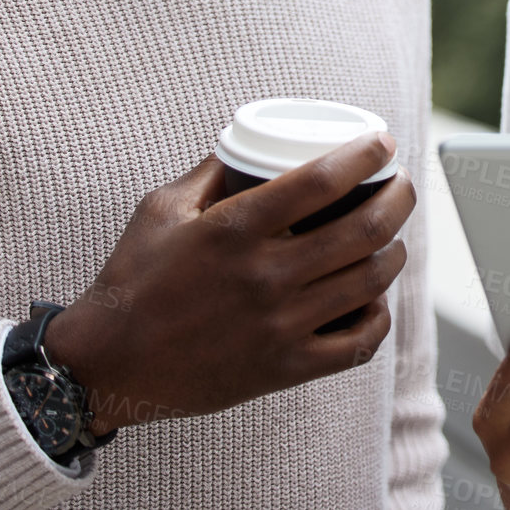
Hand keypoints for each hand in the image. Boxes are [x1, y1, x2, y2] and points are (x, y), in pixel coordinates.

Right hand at [41, 131, 413, 433]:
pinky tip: (374, 299)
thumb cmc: (132, 279)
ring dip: (394, 253)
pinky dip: (377, 318)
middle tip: (402, 185)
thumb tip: (248, 142)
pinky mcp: (283, 368)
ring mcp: (279, 325)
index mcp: (235, 229)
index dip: (363, 155)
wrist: (107, 365)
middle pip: (362, 230)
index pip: (320, 181)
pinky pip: (356, 345)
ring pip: (368, 282)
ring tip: (394, 236)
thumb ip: (209, 172)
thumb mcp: (161, 209)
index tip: (382, 143)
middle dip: (398, 199)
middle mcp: (264, 275)